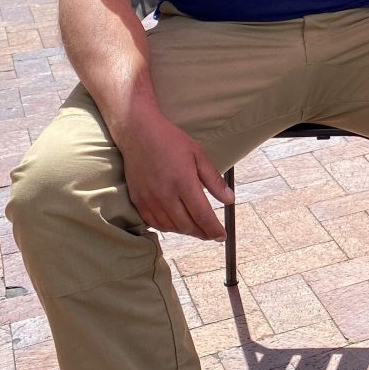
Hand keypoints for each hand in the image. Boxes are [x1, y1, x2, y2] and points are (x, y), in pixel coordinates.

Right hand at [117, 116, 233, 240]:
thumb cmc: (171, 141)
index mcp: (184, 183)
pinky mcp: (138, 201)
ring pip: (171, 227)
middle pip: (187, 225)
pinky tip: (176, 224)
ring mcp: (150, 200)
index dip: (214, 229)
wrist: (138, 133)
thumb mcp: (199, 155)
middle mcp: (166, 195)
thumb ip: (214, 180)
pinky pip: (154, 223)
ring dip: (186, 231)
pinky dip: (168, 227)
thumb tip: (230, 200)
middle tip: (211, 234)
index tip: (222, 236)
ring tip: (196, 229)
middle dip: (202, 233)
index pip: (202, 216)